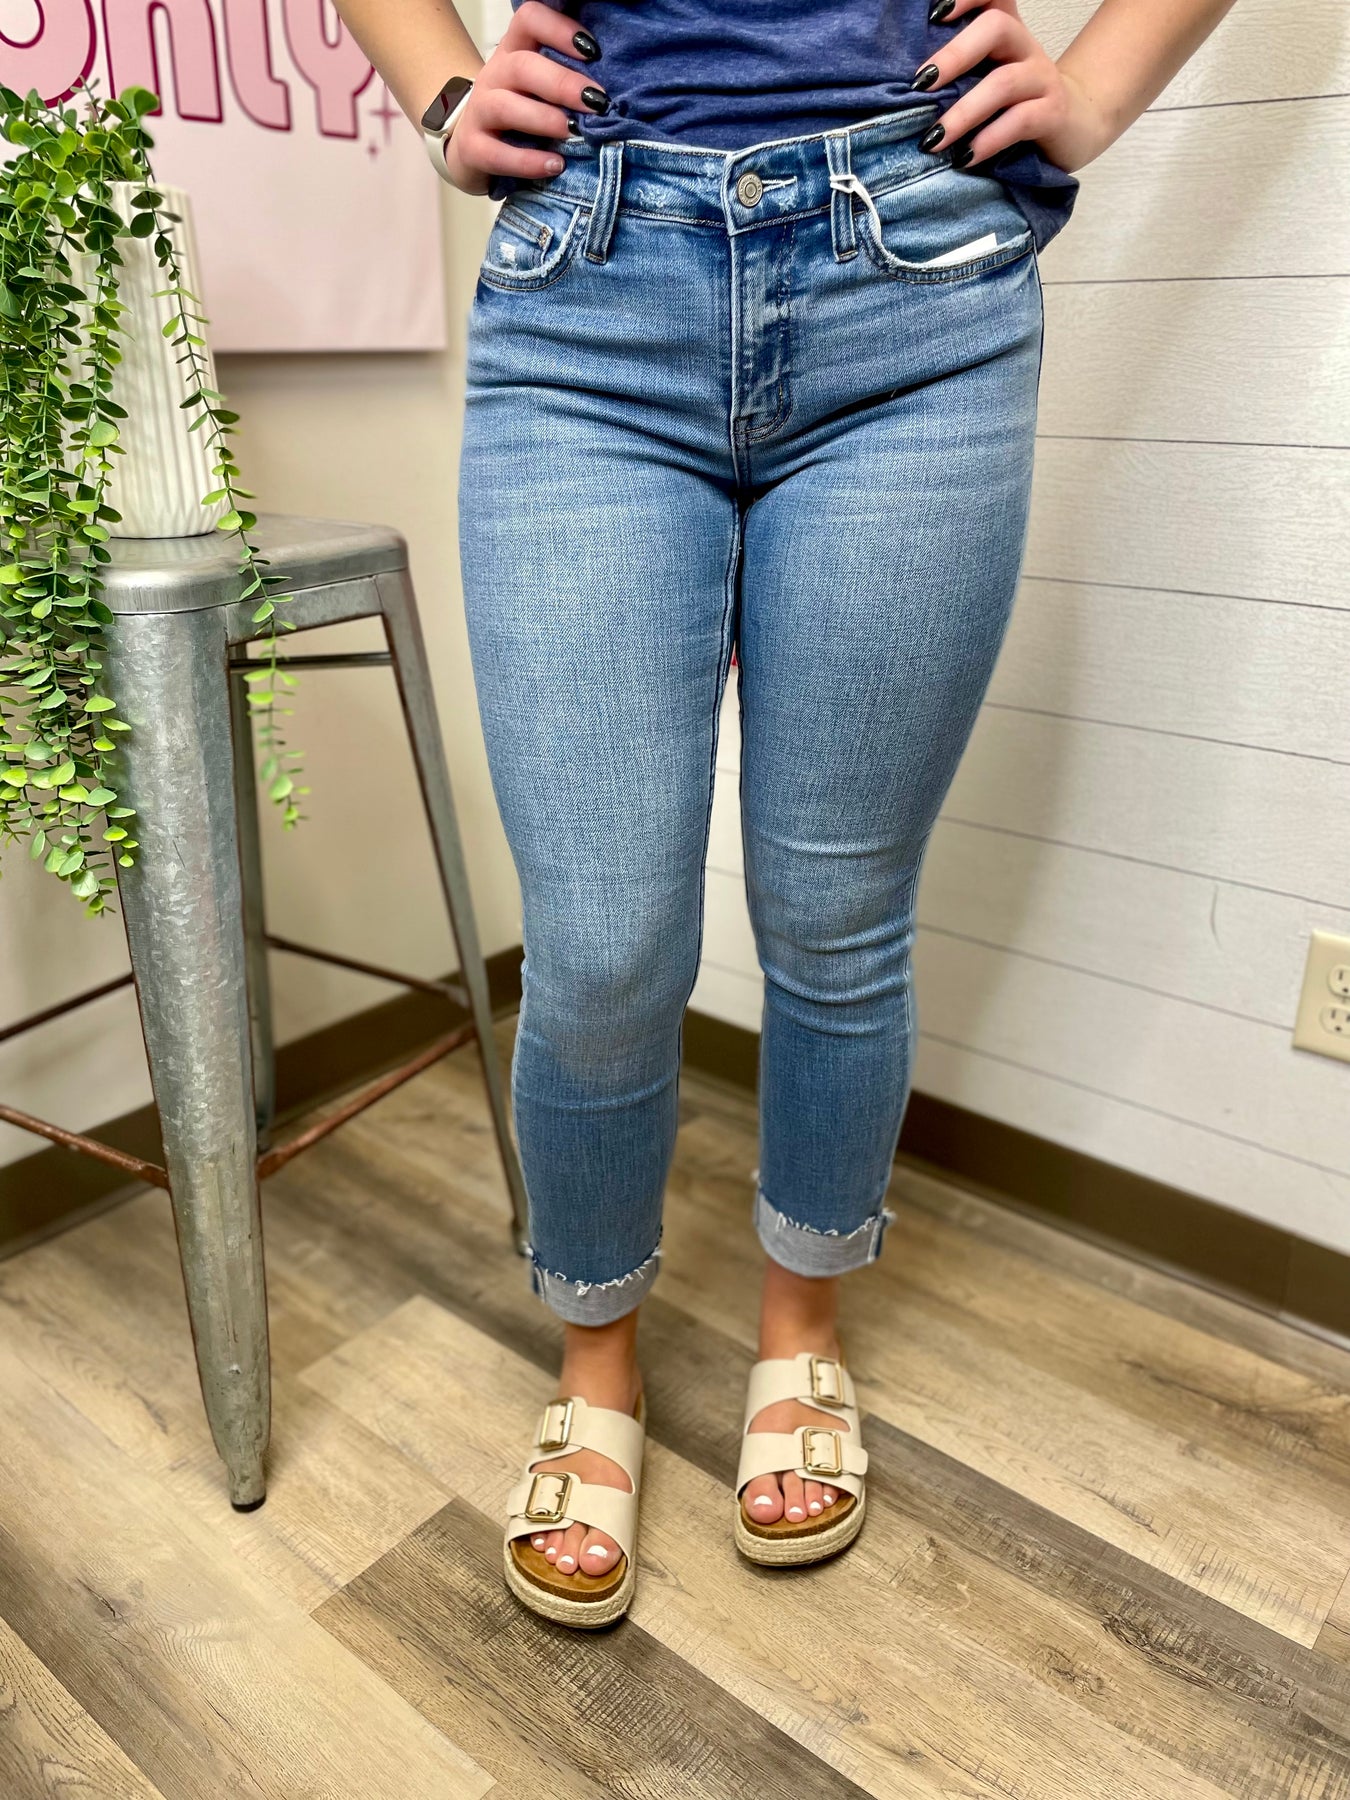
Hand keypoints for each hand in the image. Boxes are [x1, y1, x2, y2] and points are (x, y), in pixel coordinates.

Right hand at [441, 0, 607, 195]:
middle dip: (562, 83)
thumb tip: (618, 91)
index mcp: (514, 51)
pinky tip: (555, 166)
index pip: (529, 19)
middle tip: (596, 101)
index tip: (593, 51)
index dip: (559, 29)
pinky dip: (527, 161)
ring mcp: (480, 111)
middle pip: (522, 65)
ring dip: (544, 119)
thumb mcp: (541, 87)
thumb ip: (568, 79)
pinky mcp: (472, 148)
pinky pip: (495, 153)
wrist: (474, 148)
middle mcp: (495, 75)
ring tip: (572, 132)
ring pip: (506, 107)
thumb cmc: (521, 114)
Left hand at [914, 0, 1113, 175]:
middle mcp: (1025, 47)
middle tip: (919, 84)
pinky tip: (966, 157)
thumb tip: (904, 91)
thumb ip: (958, 72)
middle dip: (954, 55)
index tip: (933, 14)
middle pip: (995, 27)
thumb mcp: (987, 77)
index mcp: (1006, 32)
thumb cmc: (1015, 102)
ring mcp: (1041, 79)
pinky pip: (1020, 121)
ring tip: (933, 140)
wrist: (1074, 126)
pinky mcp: (1053, 113)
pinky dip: (988, 140)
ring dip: (962, 113)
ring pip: (1003, 83)